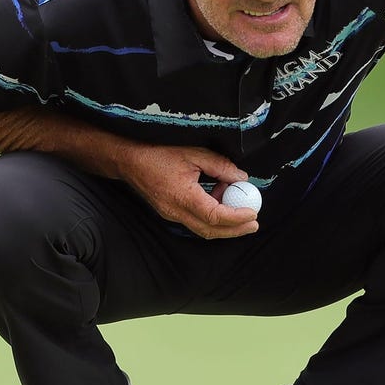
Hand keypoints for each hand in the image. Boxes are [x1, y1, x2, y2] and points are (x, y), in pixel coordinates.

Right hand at [121, 143, 259, 238]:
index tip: (252, 213)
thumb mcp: (194, 153)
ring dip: (224, 223)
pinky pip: (195, 221)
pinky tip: (218, 197)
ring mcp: (171, 215)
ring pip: (203, 229)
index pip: (214, 216)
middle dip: (235, 230)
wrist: (130, 161)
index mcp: (182, 196)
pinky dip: (211, 215)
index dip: (236, 217)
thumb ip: (220, 166)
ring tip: (236, 202)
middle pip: (210, 231)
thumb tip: (241, 178)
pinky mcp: (170, 213)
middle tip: (254, 224)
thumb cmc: (159, 153)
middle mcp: (176, 211)